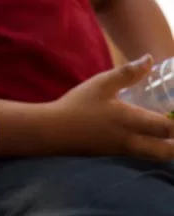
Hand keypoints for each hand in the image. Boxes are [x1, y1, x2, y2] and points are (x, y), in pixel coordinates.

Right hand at [50, 56, 173, 161]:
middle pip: (167, 151)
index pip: (167, 128)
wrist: (53, 131)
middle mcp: (131, 141)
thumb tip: (149, 59)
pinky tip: (148, 136)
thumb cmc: (78, 105)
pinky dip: (153, 149)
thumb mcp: (101, 84)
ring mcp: (123, 151)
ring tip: (168, 134)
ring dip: (167, 148)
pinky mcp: (114, 154)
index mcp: (130, 121)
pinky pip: (142, 155)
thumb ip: (127, 73)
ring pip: (155, 156)